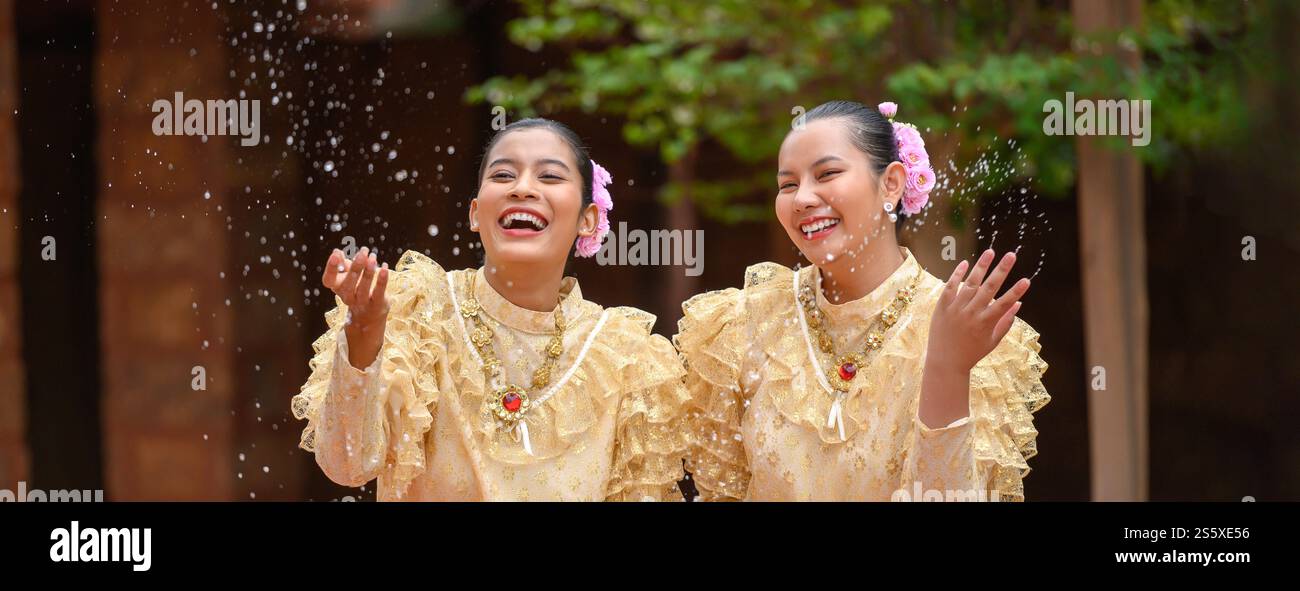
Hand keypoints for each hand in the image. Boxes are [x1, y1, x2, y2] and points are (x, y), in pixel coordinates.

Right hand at [321, 246, 389, 368]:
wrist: (367, 316)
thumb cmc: (356, 288)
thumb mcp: (347, 275)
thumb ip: (342, 264)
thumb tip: (337, 252)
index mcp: (337, 288)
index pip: (329, 280)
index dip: (331, 267)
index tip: (336, 254)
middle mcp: (347, 297)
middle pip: (348, 284)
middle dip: (355, 267)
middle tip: (363, 252)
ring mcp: (362, 302)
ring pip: (363, 288)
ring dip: (368, 272)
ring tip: (373, 258)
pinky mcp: (377, 304)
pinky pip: (379, 292)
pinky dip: (382, 280)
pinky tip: (384, 267)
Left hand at [926, 249, 1030, 373]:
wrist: (945, 362)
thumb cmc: (972, 352)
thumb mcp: (992, 341)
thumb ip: (1006, 322)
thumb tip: (1019, 303)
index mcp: (986, 323)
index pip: (1004, 303)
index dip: (1016, 291)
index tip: (1027, 280)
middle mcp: (971, 313)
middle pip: (989, 288)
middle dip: (1001, 270)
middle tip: (1011, 255)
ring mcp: (956, 309)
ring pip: (970, 283)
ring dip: (981, 266)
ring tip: (990, 252)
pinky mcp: (942, 307)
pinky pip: (950, 287)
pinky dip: (957, 275)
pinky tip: (965, 263)